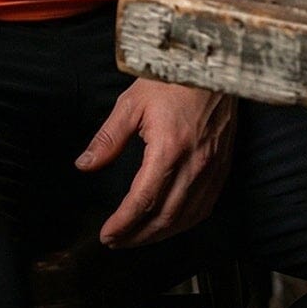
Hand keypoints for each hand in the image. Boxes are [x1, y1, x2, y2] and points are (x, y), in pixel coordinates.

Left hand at [77, 78, 235, 248]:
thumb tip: (84, 165)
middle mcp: (194, 165)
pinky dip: (184, 223)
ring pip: (186, 218)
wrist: (212, 65)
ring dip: (160, 235)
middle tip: (116, 242)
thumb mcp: (132, 103)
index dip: (123, 224)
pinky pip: (204, 207)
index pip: (142, 201)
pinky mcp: (222, 167)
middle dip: (138, 236)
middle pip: (164, 218)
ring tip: (137, 238)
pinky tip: (168, 224)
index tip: (106, 235)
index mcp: (169, 149)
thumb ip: (108, 139)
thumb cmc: (171, 79)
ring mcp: (212, 169)